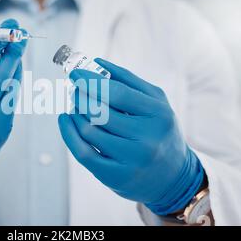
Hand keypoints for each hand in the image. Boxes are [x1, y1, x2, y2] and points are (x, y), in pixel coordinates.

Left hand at [58, 58, 203, 214]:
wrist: (173, 178)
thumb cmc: (159, 132)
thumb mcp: (156, 103)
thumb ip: (129, 81)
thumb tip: (97, 62)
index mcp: (159, 115)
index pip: (118, 93)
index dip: (92, 81)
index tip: (75, 73)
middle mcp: (147, 139)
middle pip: (101, 113)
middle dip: (81, 97)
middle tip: (74, 90)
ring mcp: (131, 161)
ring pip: (89, 132)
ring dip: (75, 114)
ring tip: (74, 106)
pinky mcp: (116, 177)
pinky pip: (84, 153)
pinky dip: (69, 134)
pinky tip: (66, 121)